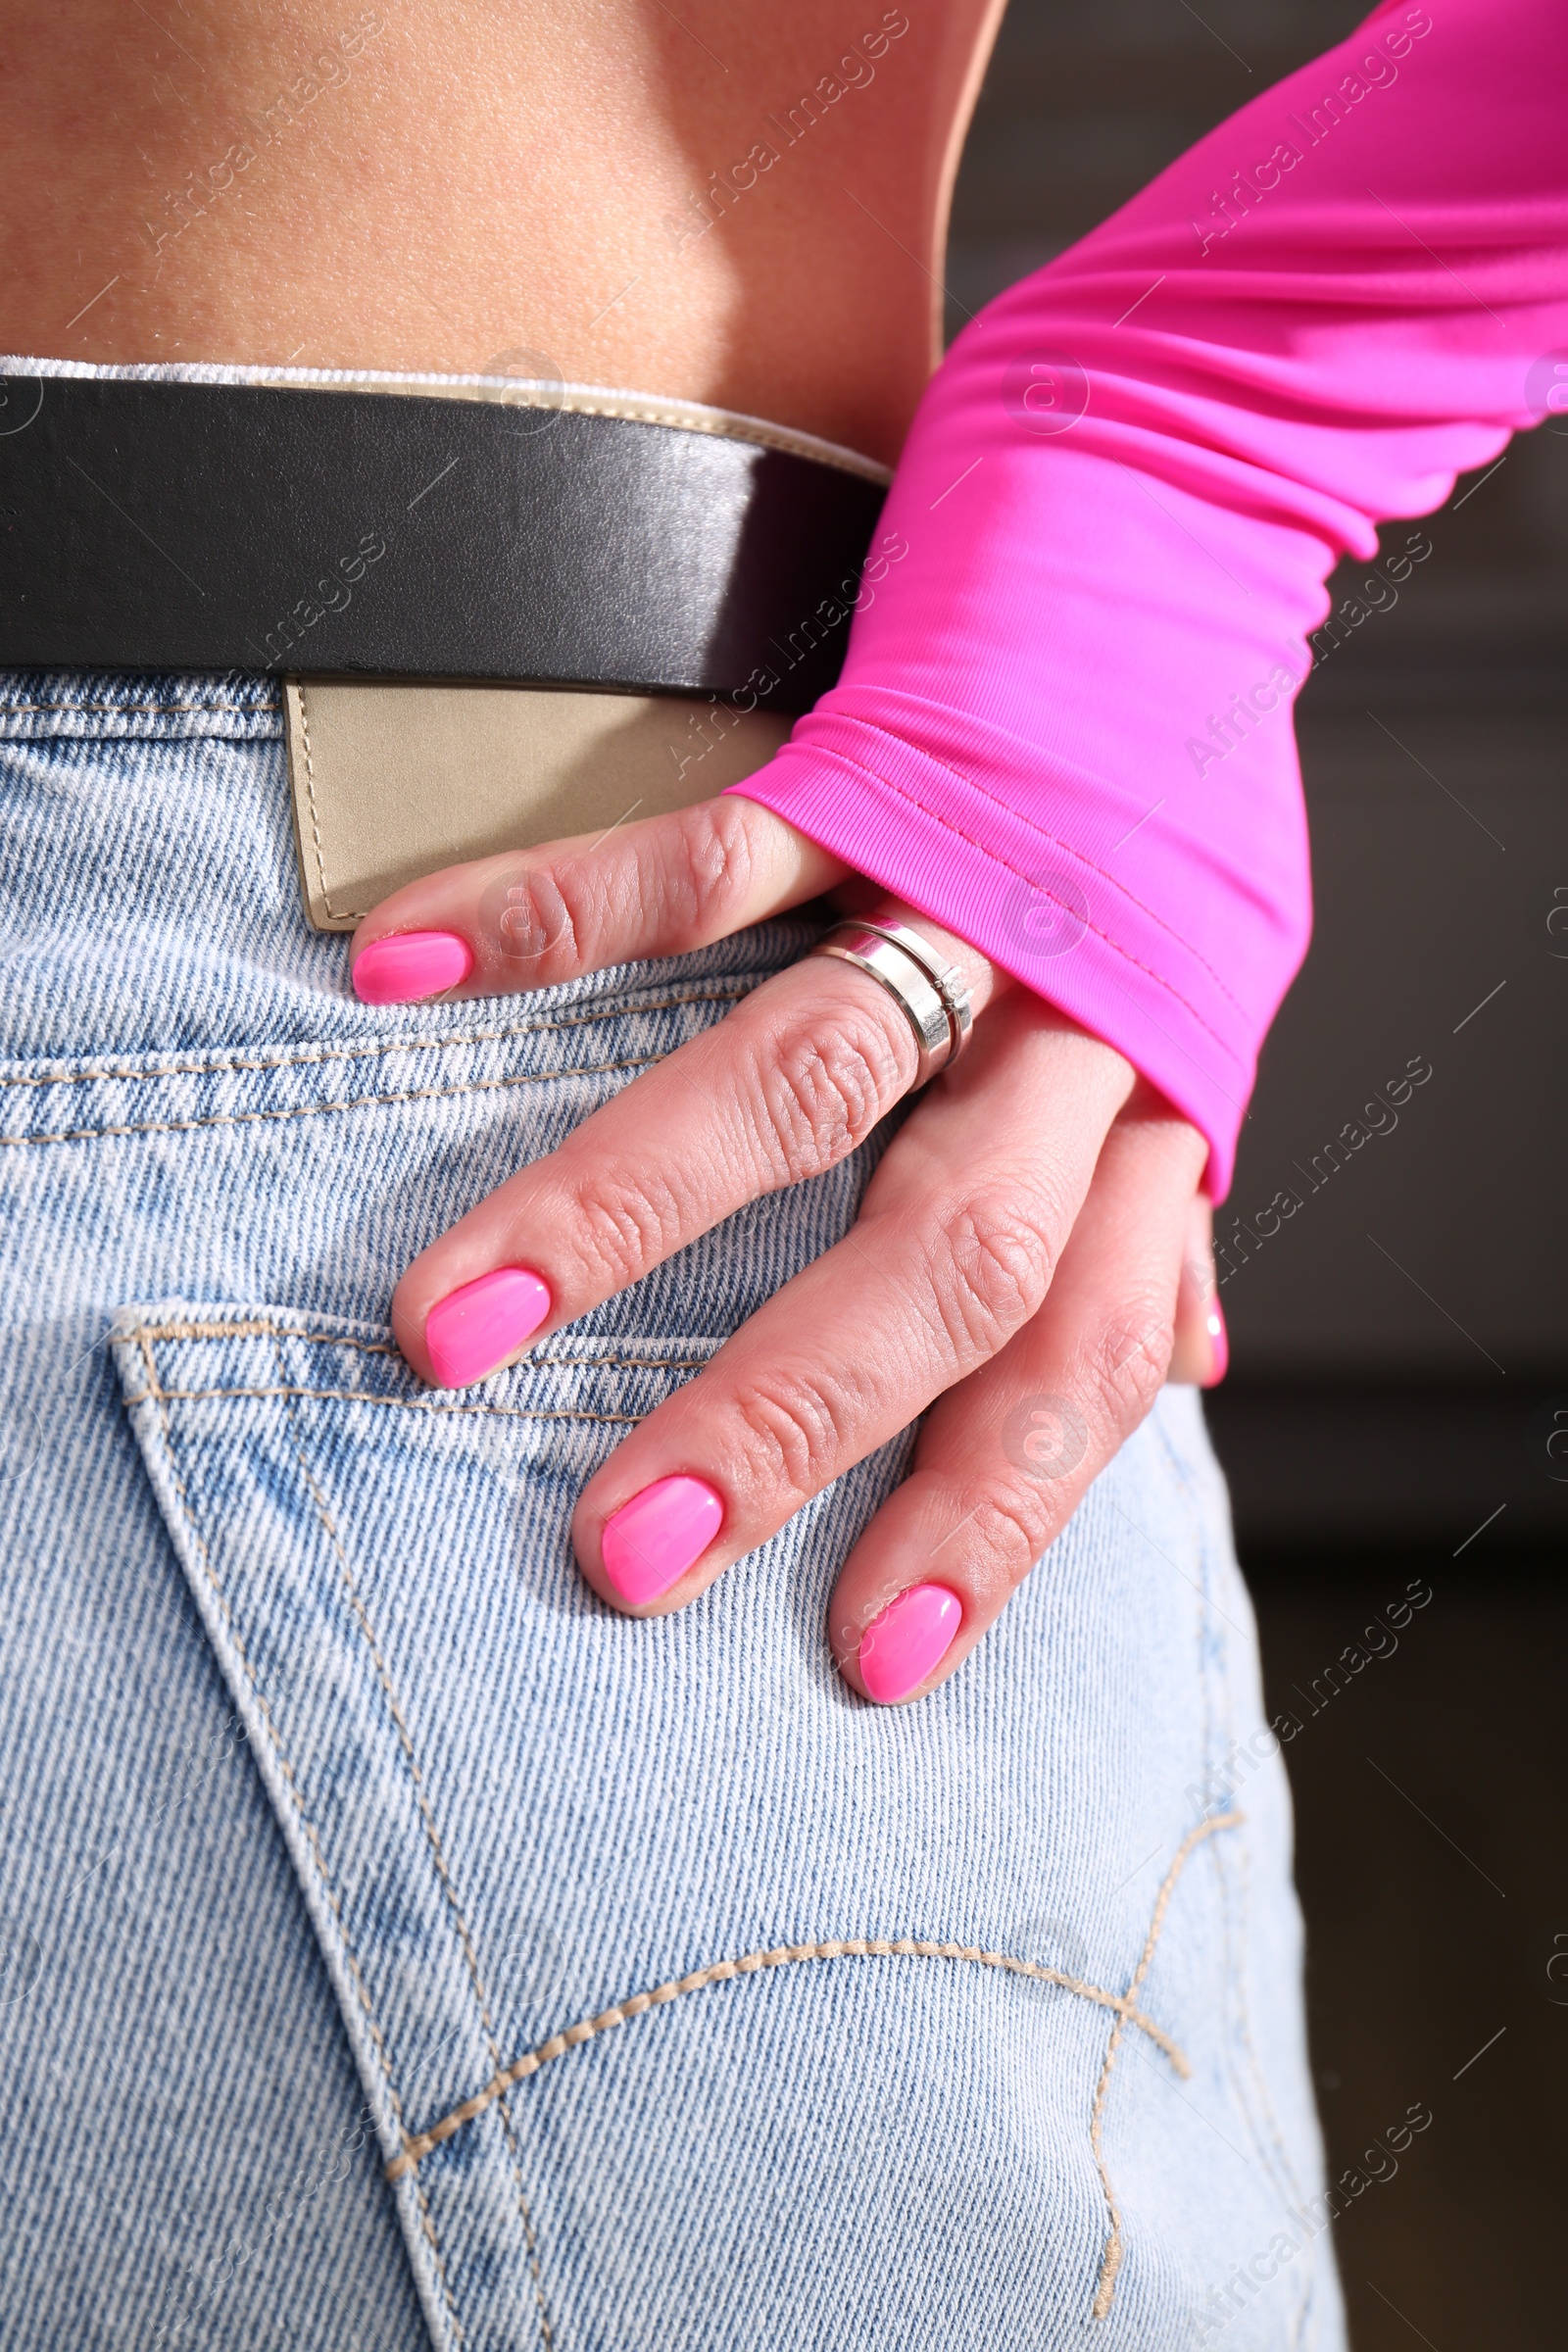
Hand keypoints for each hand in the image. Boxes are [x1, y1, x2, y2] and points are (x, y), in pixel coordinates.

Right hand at [350, 796, 1221, 1703]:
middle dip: (785, 1416)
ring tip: (448, 1327)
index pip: (1086, 1358)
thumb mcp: (1204, 1041)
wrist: (1175, 566)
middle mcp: (1068, 1033)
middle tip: (624, 1550)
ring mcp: (954, 897)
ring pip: (795, 1081)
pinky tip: (399, 980)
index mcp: (1152, 1119)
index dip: (993, 1511)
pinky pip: (698, 858)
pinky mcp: (852, 767)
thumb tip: (1186, 1377)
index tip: (869, 1656)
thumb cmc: (1169, 848)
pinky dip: (547, 921)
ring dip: (613, 1214)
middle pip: (945, 1259)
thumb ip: (1172, 1215)